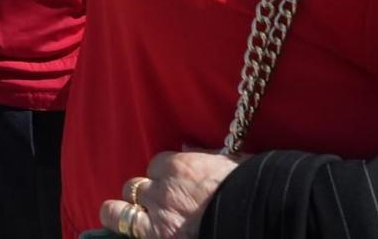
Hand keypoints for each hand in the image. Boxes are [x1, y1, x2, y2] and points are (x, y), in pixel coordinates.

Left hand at [99, 151, 239, 238]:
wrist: (256, 216)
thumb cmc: (249, 187)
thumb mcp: (228, 164)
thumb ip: (203, 156)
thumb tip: (185, 148)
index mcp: (180, 166)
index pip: (156, 166)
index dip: (162, 178)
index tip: (170, 185)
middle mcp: (163, 188)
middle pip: (137, 186)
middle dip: (145, 195)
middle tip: (157, 206)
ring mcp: (158, 214)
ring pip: (120, 207)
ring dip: (123, 211)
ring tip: (123, 216)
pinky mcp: (157, 236)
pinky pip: (124, 225)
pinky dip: (124, 225)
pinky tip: (122, 228)